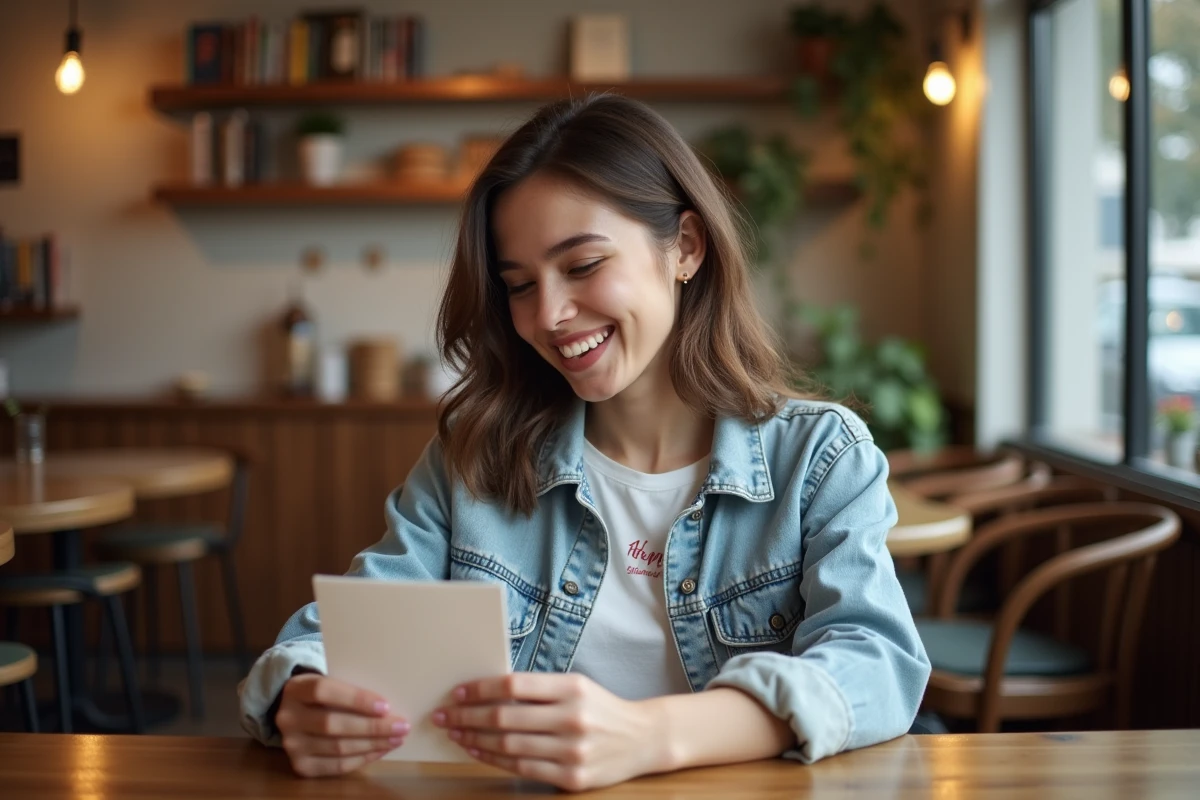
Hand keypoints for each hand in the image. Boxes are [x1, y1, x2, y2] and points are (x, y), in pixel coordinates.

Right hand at [275, 673, 409, 776]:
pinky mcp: (300, 766)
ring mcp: (291, 745)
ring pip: (337, 748)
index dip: (356, 699)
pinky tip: (380, 750)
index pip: (324, 691)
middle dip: (372, 727)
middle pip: (332, 724)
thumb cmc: (323, 693)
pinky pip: (336, 766)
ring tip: (397, 739)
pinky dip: (363, 759)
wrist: (295, 712)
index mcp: (295, 689)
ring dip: (372, 745)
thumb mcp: (330, 679)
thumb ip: (351, 686)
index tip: (386, 706)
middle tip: (401, 726)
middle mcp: (288, 718)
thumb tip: (389, 706)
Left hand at [432, 673, 668, 791]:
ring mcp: (572, 752)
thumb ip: (538, 689)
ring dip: (475, 741)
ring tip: (456, 734)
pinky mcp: (572, 779)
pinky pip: (522, 769)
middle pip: (505, 718)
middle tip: (444, 715)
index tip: (458, 692)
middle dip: (467, 717)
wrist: (643, 738)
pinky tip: (479, 752)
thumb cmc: (601, 708)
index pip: (514, 686)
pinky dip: (494, 760)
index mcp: (572, 688)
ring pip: (509, 747)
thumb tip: (487, 691)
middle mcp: (573, 719)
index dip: (480, 689)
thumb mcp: (576, 686)